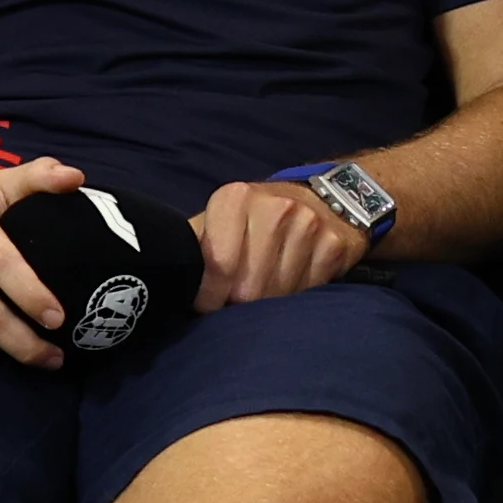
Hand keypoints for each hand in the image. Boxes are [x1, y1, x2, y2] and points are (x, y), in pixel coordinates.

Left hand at [192, 177, 371, 311]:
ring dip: (268, 304)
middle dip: (237, 304)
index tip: (207, 305)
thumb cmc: (256, 217)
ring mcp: (309, 224)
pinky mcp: (334, 244)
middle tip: (235, 300)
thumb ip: (194, 246)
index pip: (218, 265)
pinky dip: (295, 296)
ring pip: (278, 296)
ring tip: (263, 289)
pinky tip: (291, 281)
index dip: (209, 296)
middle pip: (248, 289)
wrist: (324, 197)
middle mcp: (275, 206)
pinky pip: (307, 293)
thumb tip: (167, 281)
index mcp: (236, 198)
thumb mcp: (219, 220)